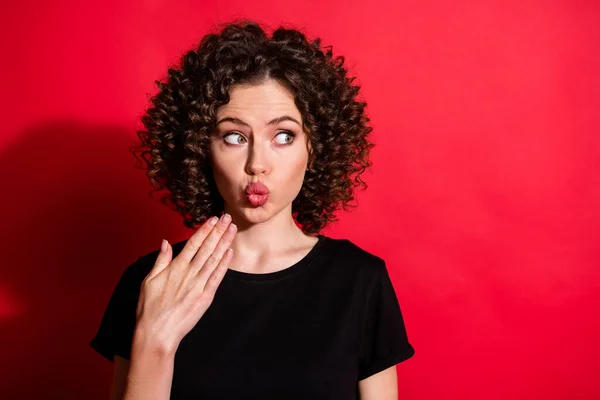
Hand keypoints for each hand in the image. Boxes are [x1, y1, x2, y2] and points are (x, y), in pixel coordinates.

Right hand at [133, 213, 236, 355]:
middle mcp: (189, 273)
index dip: (205, 230)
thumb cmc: (149, 309)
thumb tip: (165, 242)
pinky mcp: (205, 297)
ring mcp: (198, 285)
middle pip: (207, 247)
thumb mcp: (149, 281)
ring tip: (232, 229)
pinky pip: (217, 277)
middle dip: (218, 231)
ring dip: (224, 243)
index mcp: (175, 267)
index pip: (193, 243)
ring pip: (214, 259)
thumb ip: (160, 260)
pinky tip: (230, 253)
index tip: (213, 219)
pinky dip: (224, 264)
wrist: (157, 334)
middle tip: (228, 218)